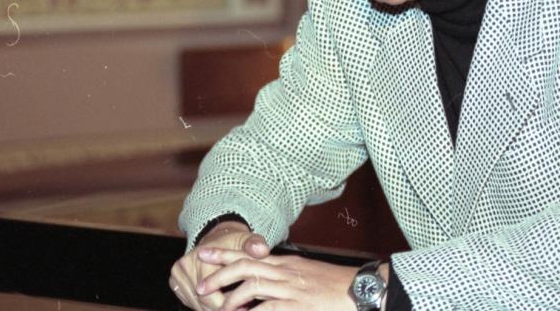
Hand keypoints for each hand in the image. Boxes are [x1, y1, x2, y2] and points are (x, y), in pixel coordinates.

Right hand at [169, 220, 270, 309]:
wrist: (217, 239)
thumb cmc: (234, 242)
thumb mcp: (247, 240)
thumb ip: (255, 245)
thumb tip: (261, 250)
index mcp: (197, 258)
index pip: (211, 294)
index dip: (231, 303)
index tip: (247, 306)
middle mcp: (183, 268)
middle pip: (203, 302)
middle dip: (225, 308)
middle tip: (244, 308)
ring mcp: (177, 278)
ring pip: (198, 305)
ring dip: (217, 308)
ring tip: (238, 307)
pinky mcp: (177, 285)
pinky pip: (193, 303)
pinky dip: (209, 307)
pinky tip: (225, 304)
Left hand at [195, 248, 358, 310]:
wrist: (360, 289)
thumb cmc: (336, 285)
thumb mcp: (307, 274)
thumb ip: (285, 276)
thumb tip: (265, 284)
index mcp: (286, 263)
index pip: (249, 254)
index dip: (224, 255)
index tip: (203, 254)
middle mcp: (285, 272)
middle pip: (245, 267)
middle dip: (218, 275)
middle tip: (199, 287)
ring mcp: (291, 288)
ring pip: (251, 285)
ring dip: (231, 298)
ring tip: (220, 309)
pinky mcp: (298, 305)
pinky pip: (268, 308)